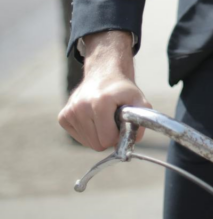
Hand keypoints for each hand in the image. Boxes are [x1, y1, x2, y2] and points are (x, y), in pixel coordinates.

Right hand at [58, 31, 150, 150]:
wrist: (104, 74)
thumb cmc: (122, 90)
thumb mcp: (138, 99)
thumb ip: (142, 119)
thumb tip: (135, 140)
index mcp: (100, 102)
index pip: (108, 139)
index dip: (117, 134)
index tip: (120, 122)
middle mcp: (81, 106)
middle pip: (97, 144)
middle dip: (107, 136)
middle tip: (111, 119)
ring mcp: (70, 111)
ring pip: (88, 143)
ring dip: (98, 133)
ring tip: (102, 116)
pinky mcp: (63, 116)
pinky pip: (79, 137)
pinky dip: (88, 131)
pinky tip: (92, 117)